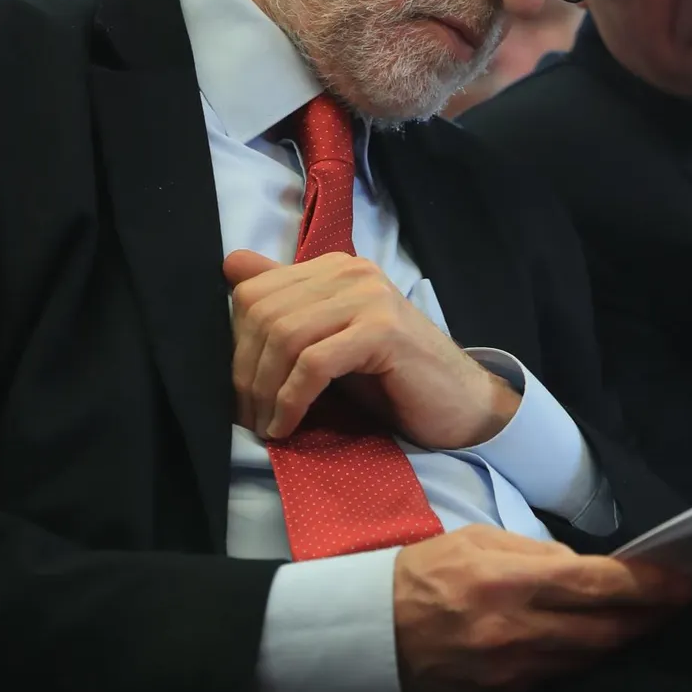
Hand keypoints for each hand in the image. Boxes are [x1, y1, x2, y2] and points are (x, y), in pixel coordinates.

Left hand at [225, 249, 519, 449]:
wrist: (460, 405)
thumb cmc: (391, 379)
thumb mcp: (328, 341)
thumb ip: (286, 304)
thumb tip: (231, 266)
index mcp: (333, 268)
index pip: (255, 292)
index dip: (234, 345)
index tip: (238, 393)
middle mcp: (350, 271)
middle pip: (264, 314)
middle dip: (245, 373)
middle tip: (246, 417)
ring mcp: (369, 297)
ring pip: (285, 337)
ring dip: (266, 391)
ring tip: (266, 425)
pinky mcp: (383, 331)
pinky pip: (314, 363)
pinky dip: (291, 400)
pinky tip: (287, 426)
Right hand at [392, 523, 691, 691]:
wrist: (367, 636)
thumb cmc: (423, 575)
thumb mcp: (476, 541)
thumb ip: (535, 551)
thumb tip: (583, 567)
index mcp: (510, 581)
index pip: (597, 584)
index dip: (646, 585)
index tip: (680, 582)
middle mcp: (517, 630)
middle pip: (606, 631)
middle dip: (647, 618)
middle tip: (675, 605)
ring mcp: (512, 671)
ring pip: (588, 659)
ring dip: (619, 641)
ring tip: (643, 623)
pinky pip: (557, 679)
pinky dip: (581, 661)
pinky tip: (594, 646)